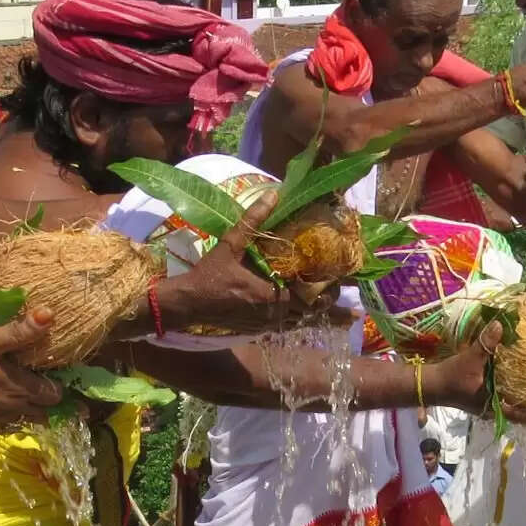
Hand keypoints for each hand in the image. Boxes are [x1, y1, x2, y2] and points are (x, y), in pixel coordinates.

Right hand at [0, 309, 64, 430]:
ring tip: (43, 396)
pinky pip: (10, 420)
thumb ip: (15, 333)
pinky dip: (18, 413)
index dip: (65, 384)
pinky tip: (11, 401)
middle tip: (63, 386)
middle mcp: (11, 405)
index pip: (53, 392)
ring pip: (28, 417)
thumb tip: (50, 316)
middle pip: (44, 409)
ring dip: (38, 409)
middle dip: (55, 400)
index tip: (72, 373)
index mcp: (17, 386)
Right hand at [152, 192, 356, 334]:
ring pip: (299, 322)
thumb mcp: (231, 244)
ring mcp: (265, 326)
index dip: (327, 290)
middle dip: (323, 302)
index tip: (338, 280)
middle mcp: (273, 315)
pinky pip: (283, 327)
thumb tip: (273, 194)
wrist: (187, 304)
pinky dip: (293, 318)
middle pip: (310, 313)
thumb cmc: (209, 275)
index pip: (311, 298)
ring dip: (309, 312)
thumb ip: (253, 221)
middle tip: (333, 287)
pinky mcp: (257, 331)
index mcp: (271, 295)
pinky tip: (293, 307)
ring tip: (321, 300)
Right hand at [448, 322, 525, 425]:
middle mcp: (497, 410)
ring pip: (519, 410)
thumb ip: (487, 343)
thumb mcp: (471, 358)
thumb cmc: (453, 376)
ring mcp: (492, 406)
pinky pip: (511, 402)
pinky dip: (522, 398)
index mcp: (496, 406)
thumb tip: (501, 325)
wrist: (432, 384)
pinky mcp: (487, 399)